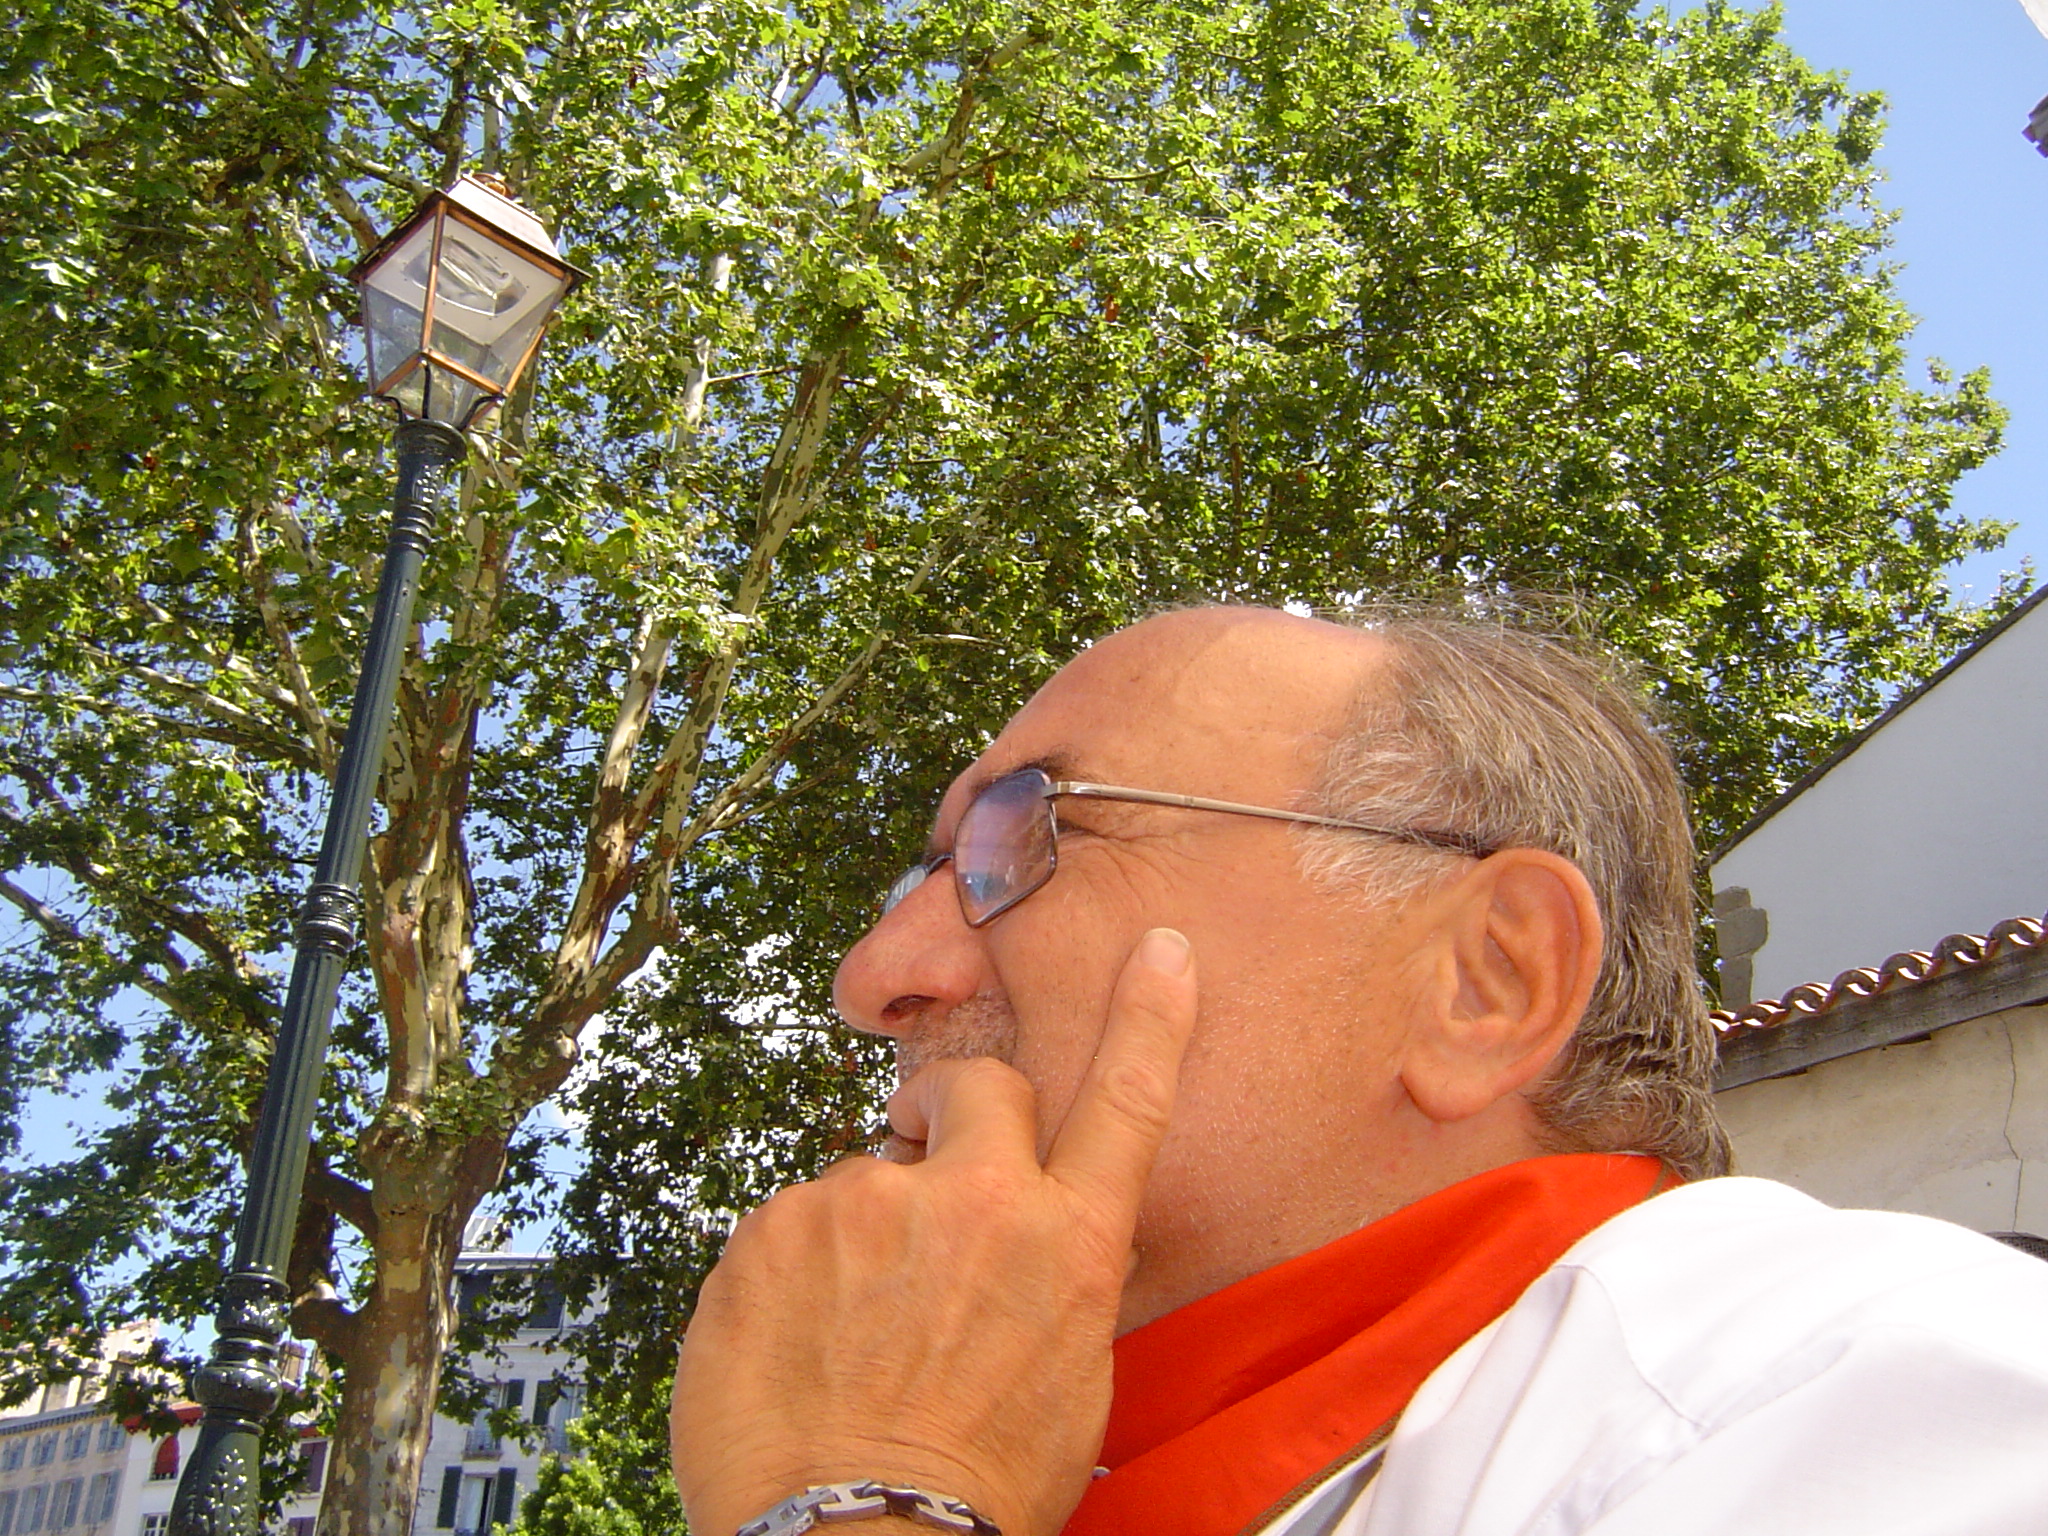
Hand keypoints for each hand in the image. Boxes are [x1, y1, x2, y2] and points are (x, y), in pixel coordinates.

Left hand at [670, 928, 1197, 1535]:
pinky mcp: (773, 1227)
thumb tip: (1024, 1249)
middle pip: (975, 1087)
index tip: (1160, 951)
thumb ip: (1050, 1283)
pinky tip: (797, 1347)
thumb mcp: (1066, 1387)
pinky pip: (787, 1224)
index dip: (1150, 1020)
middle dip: (954, 1110)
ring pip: (864, 1175)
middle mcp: (974, 1203)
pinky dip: (789, 1273)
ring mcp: (864, 1205)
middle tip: (928, 1163)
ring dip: (859, 1233)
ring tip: (847, 1339)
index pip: (1126, 1103)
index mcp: (1065, 1247)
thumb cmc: (971, 1490)